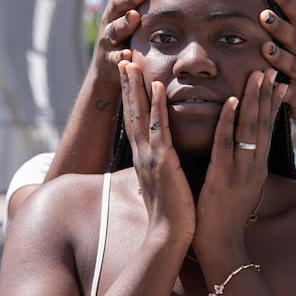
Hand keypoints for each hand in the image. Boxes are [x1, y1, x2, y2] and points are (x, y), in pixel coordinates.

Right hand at [93, 0, 152, 89]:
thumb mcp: (135, 16)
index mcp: (118, 6)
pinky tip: (127, 55)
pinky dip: (119, 56)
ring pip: (114, 29)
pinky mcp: (108, 60)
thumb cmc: (128, 37)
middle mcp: (110, 20)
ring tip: (134, 17)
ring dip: (124, 23)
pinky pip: (113, 58)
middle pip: (117, 4)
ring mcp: (108, 40)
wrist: (109, 68)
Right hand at [118, 60, 195, 242]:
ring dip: (135, 89)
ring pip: (140, 116)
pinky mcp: (162, 163)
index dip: (130, 97)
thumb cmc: (172, 209)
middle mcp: (142, 153)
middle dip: (127, 86)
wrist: (170, 235)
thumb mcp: (164, 180)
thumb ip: (164, 162)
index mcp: (144, 157)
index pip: (135, 120)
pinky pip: (159, 130)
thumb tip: (168, 152)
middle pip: (131, 113)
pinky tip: (157, 88)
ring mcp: (150, 157)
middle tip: (124, 60)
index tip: (129, 75)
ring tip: (132, 64)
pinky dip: (156, 107)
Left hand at [193, 68, 286, 259]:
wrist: (220, 246)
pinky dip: (229, 121)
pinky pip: (226, 144)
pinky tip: (231, 100)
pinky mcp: (222, 178)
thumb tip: (239, 147)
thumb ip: (240, 164)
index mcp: (258, 167)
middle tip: (270, 67)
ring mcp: (241, 171)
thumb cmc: (225, 215)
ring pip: (249, 129)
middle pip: (263, 123)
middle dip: (267, 94)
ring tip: (257, 74)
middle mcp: (255, 166)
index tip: (276, 81)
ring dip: (253, 99)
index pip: (268, 129)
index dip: (272, 104)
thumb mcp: (240, 186)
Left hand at [259, 0, 295, 126]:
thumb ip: (281, 26)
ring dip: (280, 57)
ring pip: (293, 65)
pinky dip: (282, 91)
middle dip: (280, 26)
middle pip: (295, 38)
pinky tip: (272, 87)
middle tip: (263, 15)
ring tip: (265, 49)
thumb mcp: (294, 45)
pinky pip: (290, 93)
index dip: (287, 1)